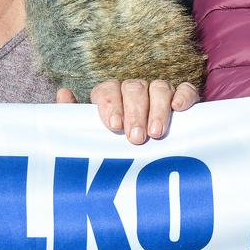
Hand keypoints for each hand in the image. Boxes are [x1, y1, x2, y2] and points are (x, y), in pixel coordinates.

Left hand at [59, 80, 199, 144]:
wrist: (145, 161)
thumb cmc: (112, 146)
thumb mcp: (92, 137)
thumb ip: (74, 117)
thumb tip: (63, 92)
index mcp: (110, 95)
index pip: (107, 89)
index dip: (110, 104)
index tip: (114, 126)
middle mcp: (134, 90)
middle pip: (133, 89)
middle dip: (134, 113)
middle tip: (135, 138)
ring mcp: (158, 92)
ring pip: (159, 87)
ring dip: (158, 108)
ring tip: (156, 133)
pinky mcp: (181, 98)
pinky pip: (185, 89)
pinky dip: (183, 95)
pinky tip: (179, 108)